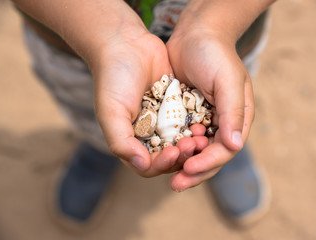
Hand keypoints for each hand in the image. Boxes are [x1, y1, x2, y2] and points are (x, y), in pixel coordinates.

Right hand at [91, 13, 200, 176]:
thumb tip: (142, 165)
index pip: (150, 165)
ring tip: (201, 134)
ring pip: (182, 140)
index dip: (163, 164)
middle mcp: (148, 133)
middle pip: (170, 156)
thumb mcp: (111, 112)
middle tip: (194, 143)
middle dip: (182, 154)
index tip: (174, 152)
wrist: (126, 43)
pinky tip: (204, 121)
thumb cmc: (113, 78)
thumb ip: (122, 142)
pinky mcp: (176, 105)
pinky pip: (188, 121)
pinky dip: (196, 124)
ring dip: (192, 142)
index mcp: (131, 140)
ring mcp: (163, 119)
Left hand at [166, 22, 254, 190]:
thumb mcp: (228, 81)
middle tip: (175, 183)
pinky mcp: (185, 115)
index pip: (225, 150)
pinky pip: (179, 137)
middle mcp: (220, 123)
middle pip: (209, 156)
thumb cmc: (214, 54)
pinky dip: (172, 147)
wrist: (194, 34)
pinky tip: (161, 153)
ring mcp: (202, 120)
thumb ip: (232, 113)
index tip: (189, 168)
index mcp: (236, 118)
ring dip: (181, 162)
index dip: (208, 163)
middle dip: (193, 171)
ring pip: (193, 151)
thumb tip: (234, 145)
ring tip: (166, 169)